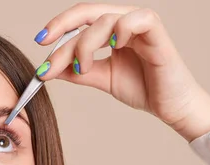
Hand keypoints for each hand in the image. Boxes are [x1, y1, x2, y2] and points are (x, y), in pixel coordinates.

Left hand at [34, 3, 209, 141]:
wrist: (170, 107)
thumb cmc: (142, 88)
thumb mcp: (101, 78)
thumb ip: (78, 71)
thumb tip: (48, 68)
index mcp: (112, 29)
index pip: (80, 21)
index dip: (58, 28)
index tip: (40, 42)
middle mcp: (125, 22)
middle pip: (87, 12)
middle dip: (62, 27)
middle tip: (45, 45)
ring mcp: (141, 24)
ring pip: (104, 19)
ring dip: (85, 44)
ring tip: (83, 67)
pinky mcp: (157, 32)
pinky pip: (135, 19)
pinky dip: (119, 30)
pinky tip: (112, 48)